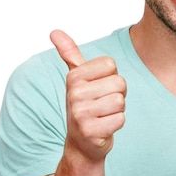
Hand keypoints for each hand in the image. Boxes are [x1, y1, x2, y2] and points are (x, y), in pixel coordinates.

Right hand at [50, 29, 125, 161]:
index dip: (111, 77)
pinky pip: (120, 119)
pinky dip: (116, 124)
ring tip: (103, 115)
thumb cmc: (84, 107)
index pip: (110, 64)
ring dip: (117, 110)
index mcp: (73, 77)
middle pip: (119, 83)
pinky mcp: (90, 132)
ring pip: (120, 101)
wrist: (81, 144)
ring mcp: (80, 114)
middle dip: (117, 94)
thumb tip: (54, 31)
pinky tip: (103, 127)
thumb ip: (69, 54)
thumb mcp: (76, 79)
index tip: (99, 88)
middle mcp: (74, 93)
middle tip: (103, 104)